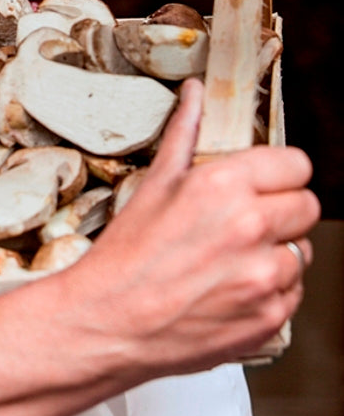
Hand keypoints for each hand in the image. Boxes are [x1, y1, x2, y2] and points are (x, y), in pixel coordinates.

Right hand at [77, 77, 320, 377]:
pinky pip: (293, 293)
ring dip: (276, 253)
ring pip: (302, 252)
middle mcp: (251, 227)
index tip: (265, 182)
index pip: (297, 164)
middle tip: (245, 222)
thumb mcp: (153, 185)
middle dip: (282, 210)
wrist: (109, 323)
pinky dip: (270, 291)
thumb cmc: (125, 257)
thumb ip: (184, 133)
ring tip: (232, 260)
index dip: (279, 173)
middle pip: (308, 206)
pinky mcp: (270, 318)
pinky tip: (232, 288)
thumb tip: (195, 93)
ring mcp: (264, 276)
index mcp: (223, 186)